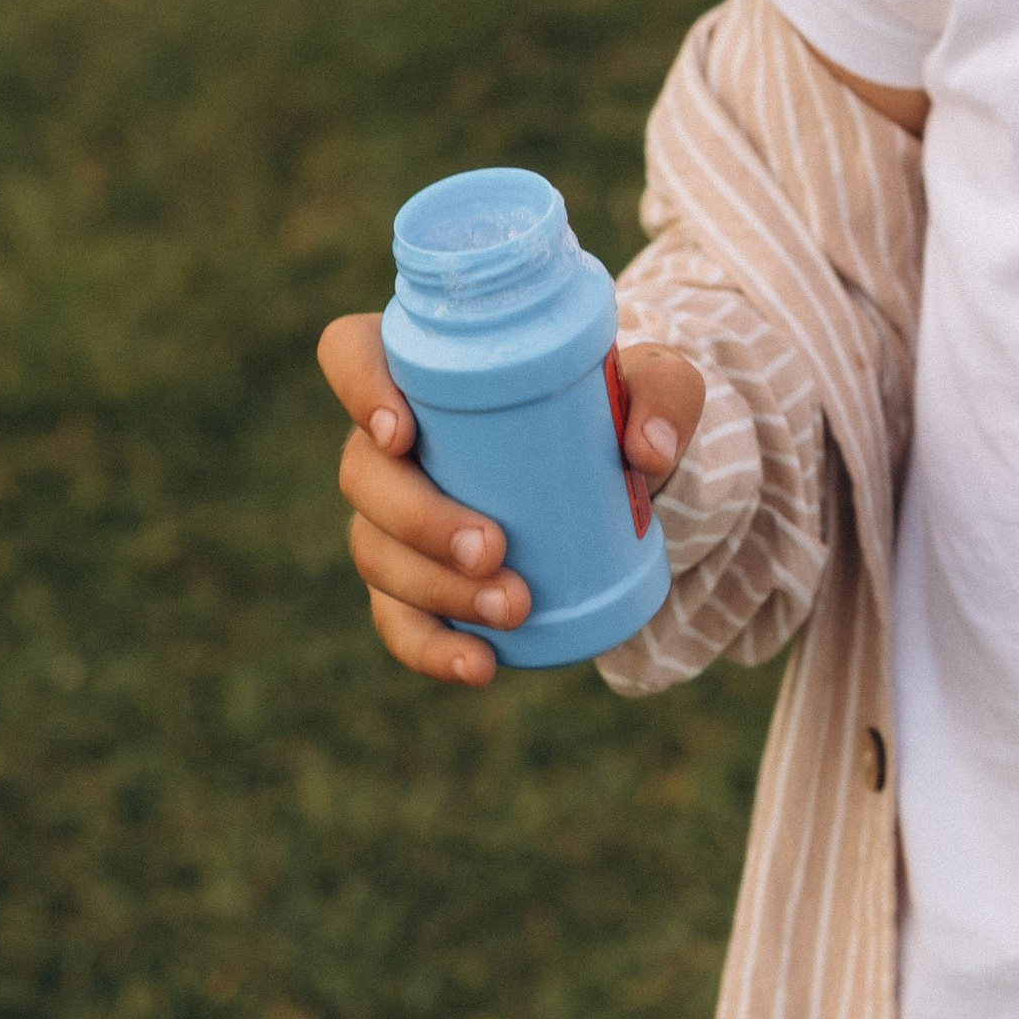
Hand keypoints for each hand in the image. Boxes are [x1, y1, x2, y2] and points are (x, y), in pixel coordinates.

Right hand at [316, 314, 706, 688]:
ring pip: (376, 553)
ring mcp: (393, 517)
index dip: (357, 387)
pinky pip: (398, 621)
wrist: (622, 479)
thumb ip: (666, 395)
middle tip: (493, 547)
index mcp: (426, 370)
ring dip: (436, 590)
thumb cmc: (617, 410)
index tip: (403, 433)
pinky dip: (431, 650)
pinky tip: (478, 666)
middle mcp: (392, 442)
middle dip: (419, 520)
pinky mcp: (413, 583)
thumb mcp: (657, 385)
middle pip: (361, 474)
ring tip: (515, 607)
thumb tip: (648, 452)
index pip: (351, 352)